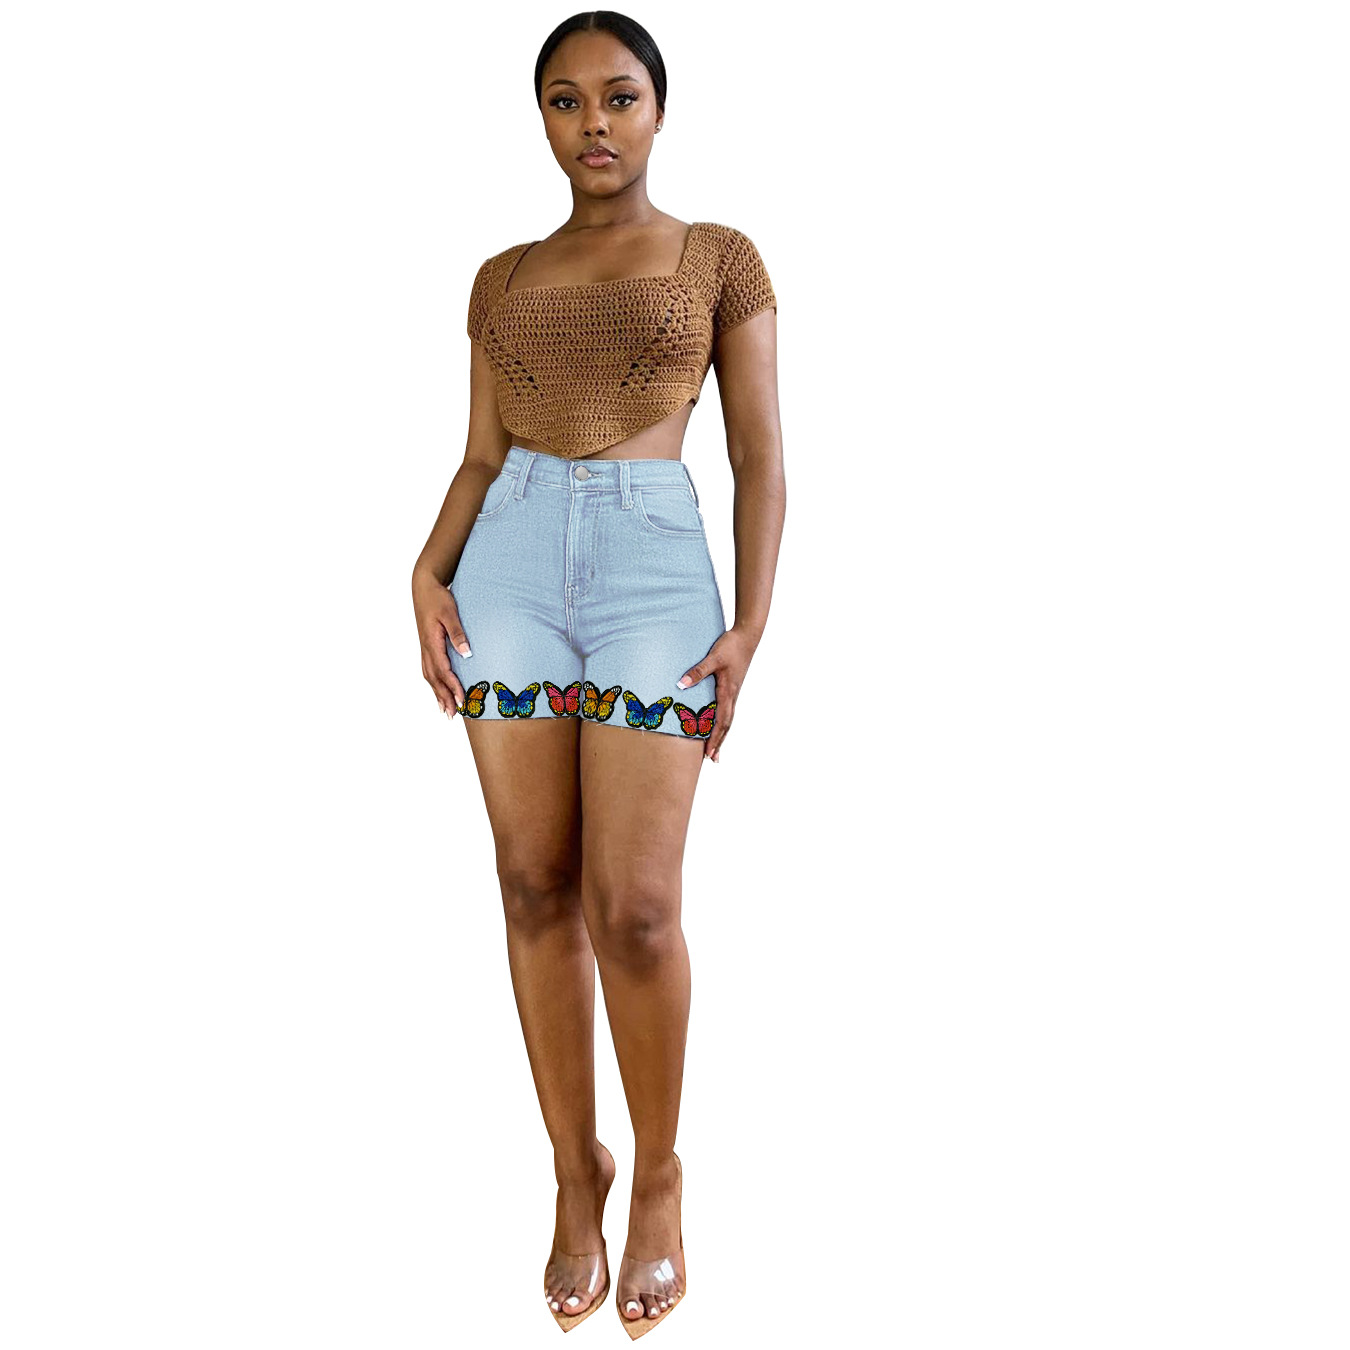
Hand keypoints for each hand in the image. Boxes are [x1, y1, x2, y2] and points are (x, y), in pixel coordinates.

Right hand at [413, 567, 471, 720]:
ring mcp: (424, 649)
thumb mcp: (450, 613)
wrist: (423, 588)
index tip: (462, 700)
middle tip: (454, 715)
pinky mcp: (426, 647)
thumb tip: (466, 654)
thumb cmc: (438, 599)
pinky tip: (438, 692)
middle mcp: (426, 649)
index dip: (452, 687)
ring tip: (446, 711)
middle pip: (435, 679)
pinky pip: (429, 670)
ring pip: (430, 677)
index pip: (443, 670)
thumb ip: (458, 633)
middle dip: (444, 697)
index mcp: (431, 642)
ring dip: (438, 694)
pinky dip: (434, 685)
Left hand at [675, 626, 757, 762]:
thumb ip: (697, 671)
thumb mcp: (713, 658)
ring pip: (728, 719)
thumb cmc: (731, 646)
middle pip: (726, 725)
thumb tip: (681, 685)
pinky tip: (718, 725)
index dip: (714, 738)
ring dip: (721, 735)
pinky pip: (727, 710)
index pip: (721, 721)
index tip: (708, 754)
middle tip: (712, 760)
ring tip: (716, 750)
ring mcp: (733, 692)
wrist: (747, 636)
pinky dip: (722, 722)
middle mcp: (732, 696)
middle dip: (719, 742)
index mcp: (728, 692)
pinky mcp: (732, 687)